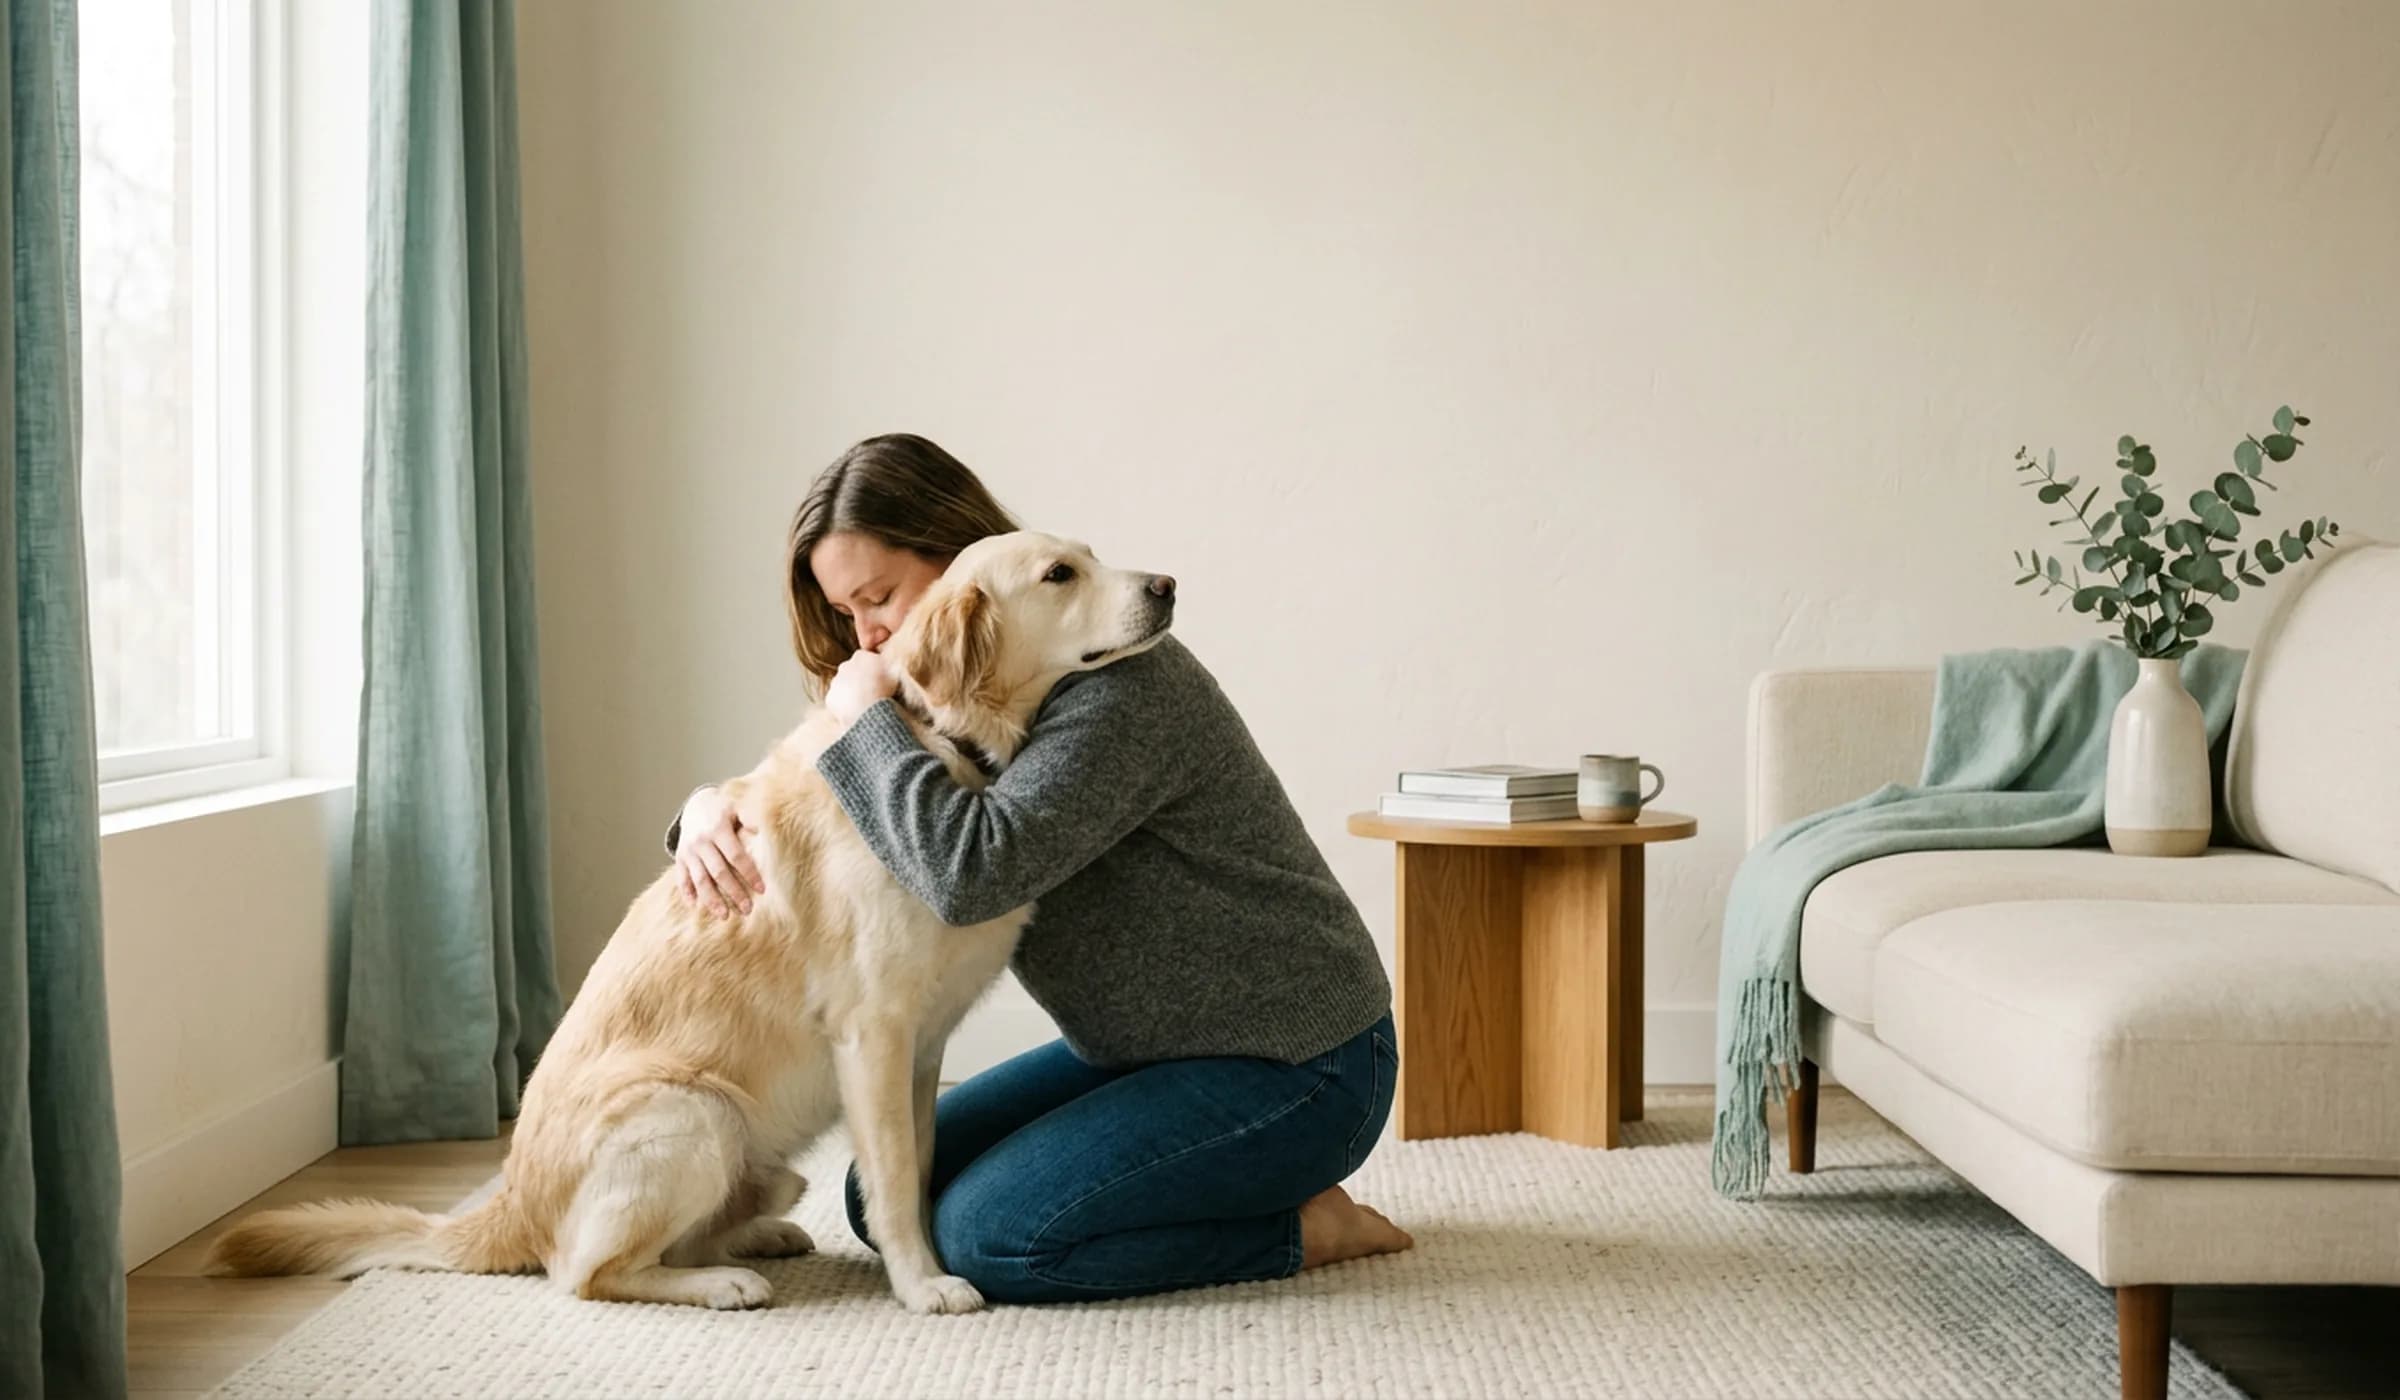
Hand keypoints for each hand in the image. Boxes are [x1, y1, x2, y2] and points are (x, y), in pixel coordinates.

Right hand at [674, 785, 762, 914]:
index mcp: (718, 829)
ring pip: (700, 879)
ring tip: (725, 916)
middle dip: (733, 892)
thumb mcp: (737, 807)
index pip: (735, 856)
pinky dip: (687, 893)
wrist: (695, 805)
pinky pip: (681, 878)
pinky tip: (696, 907)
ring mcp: (688, 851)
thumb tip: (765, 831)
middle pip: (718, 872)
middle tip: (747, 910)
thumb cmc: (724, 810)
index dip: (749, 873)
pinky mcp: (679, 858)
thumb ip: (750, 818)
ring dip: (712, 900)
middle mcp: (701, 841)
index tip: (762, 890)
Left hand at [825, 649, 898, 725]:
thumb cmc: (884, 689)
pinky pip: (837, 702)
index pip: (865, 658)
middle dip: (859, 679)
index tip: (879, 678)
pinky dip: (843, 706)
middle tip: (871, 691)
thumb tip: (891, 664)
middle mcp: (844, 666)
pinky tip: (854, 712)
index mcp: (861, 656)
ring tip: (863, 704)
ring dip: (850, 692)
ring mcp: (835, 682)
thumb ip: (889, 665)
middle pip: (851, 671)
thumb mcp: (895, 671)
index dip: (873, 668)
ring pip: (843, 686)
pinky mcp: (830, 698)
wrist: (868, 709)